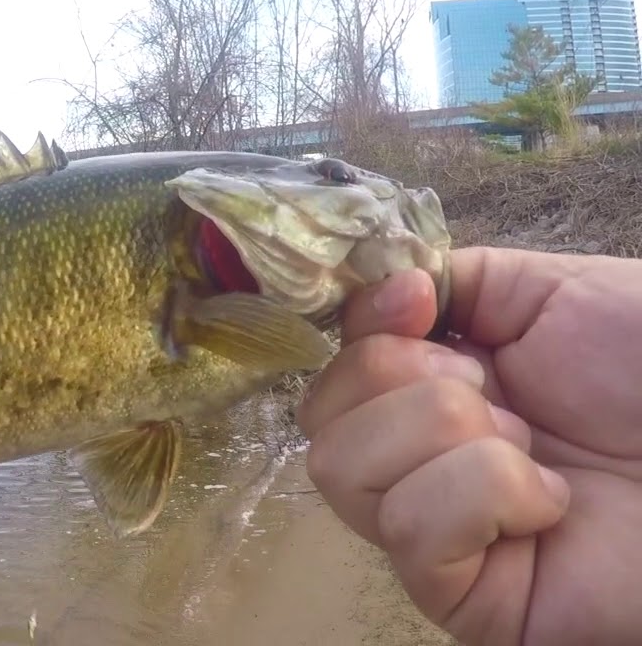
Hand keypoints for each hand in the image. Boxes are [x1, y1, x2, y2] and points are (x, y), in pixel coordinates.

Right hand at [298, 246, 641, 644]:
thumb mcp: (553, 293)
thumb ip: (458, 281)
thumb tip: (383, 287)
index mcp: (436, 388)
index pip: (338, 362)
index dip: (363, 326)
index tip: (417, 303)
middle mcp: (420, 461)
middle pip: (321, 417)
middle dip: (407, 381)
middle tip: (502, 396)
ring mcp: (434, 531)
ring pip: (343, 469)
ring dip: (449, 435)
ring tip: (533, 451)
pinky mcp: (460, 595)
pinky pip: (411, 528)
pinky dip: (483, 494)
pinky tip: (550, 505)